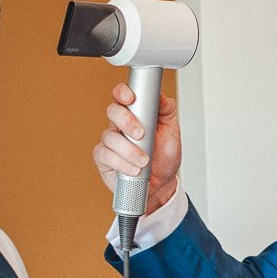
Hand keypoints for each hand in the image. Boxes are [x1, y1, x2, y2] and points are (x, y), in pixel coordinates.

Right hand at [92, 83, 182, 217]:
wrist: (161, 184)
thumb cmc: (164, 157)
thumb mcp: (172, 132)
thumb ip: (168, 111)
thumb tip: (161, 97)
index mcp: (135, 114)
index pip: (123, 96)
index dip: (123, 93)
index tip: (131, 98)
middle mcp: (120, 125)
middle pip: (113, 111)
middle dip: (127, 121)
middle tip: (141, 134)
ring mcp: (110, 141)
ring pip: (110, 137)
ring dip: (129, 150)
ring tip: (144, 160)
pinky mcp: (104, 158)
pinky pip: (106, 155)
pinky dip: (122, 163)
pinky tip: (134, 169)